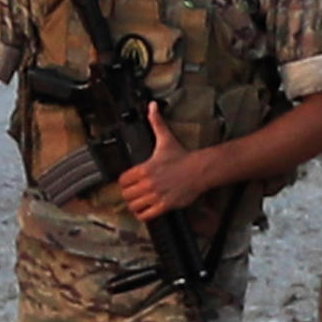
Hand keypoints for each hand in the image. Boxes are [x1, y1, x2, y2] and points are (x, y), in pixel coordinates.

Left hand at [115, 107, 212, 222]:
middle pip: (126, 195)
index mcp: (145, 168)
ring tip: (139, 202)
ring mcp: (156, 195)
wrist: (199, 170)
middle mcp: (148, 183)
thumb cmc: (181, 156)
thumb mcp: (165, 138)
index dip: (124, 182)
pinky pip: (146, 215)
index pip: (122, 180)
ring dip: (135, 205)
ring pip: (134, 206)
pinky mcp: (165, 205)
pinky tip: (146, 210)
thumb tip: (152, 105)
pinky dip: (143, 214)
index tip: (128, 182)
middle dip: (129, 194)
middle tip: (133, 192)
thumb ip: (156, 122)